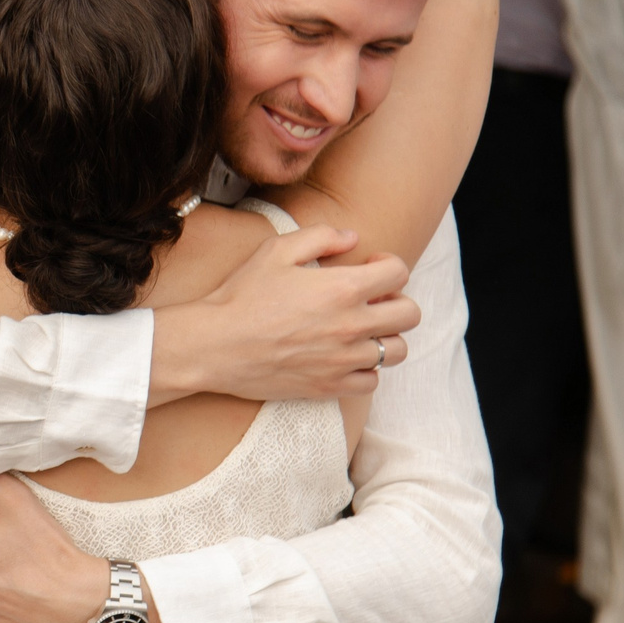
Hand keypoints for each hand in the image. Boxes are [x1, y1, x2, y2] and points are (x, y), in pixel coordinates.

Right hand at [151, 225, 418, 404]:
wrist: (214, 345)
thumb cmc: (242, 296)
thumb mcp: (276, 250)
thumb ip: (320, 236)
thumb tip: (352, 238)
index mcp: (343, 288)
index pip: (399, 273)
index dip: (387, 266)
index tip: (368, 269)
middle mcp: (351, 326)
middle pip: (409, 314)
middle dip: (397, 300)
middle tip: (372, 300)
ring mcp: (342, 360)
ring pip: (397, 351)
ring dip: (386, 337)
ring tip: (362, 331)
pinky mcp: (329, 386)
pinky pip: (371, 382)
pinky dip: (366, 369)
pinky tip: (345, 357)